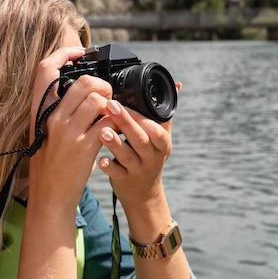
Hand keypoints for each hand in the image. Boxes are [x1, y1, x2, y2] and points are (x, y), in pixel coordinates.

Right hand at [27, 46, 115, 210]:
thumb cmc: (50, 161)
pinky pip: (107, 123)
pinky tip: (116, 128)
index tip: (80, 51)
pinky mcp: (84, 147)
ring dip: (111, 103)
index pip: (45, 70)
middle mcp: (52, 118)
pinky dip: (116, 122)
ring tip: (112, 112)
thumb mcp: (45, 130)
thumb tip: (79, 88)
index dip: (64, 54)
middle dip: (102, 84)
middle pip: (82, 82)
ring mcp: (67, 132)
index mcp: (40, 110)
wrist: (49, 195)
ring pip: (97, 100)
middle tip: (107, 94)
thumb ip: (58, 108)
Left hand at [97, 83, 181, 207]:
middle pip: (141, 139)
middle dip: (126, 122)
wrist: (144, 193)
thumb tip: (177, 85)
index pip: (156, 129)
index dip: (141, 117)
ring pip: (128, 156)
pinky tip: (100, 159)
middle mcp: (152, 157)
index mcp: (162, 144)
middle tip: (110, 106)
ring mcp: (138, 169)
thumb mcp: (162, 137)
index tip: (124, 102)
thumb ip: (164, 113)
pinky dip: (109, 166)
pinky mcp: (124, 180)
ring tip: (102, 130)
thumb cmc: (150, 156)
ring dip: (115, 143)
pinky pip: (117, 173)